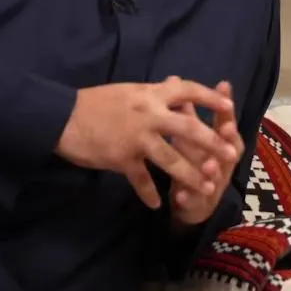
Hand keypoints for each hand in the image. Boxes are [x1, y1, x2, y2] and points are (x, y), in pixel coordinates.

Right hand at [55, 78, 234, 209]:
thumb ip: (153, 93)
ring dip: (189, 176)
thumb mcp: (129, 90)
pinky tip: (158, 205)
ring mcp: (136, 138)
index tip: (229, 106)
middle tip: (230, 155)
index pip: (187, 91)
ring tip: (205, 188)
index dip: (210, 98)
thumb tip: (175, 85)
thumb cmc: (95, 102)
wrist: (61, 117)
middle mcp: (148, 114)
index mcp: (151, 94)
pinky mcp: (122, 159)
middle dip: (211, 143)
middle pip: (188, 129)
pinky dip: (149, 194)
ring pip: (170, 159)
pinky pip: (141, 180)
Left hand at [168, 79, 244, 226]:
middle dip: (227, 139)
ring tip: (208, 165)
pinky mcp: (199, 204)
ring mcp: (214, 185)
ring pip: (216, 176)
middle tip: (226, 129)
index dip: (226, 106)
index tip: (223, 88)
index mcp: (221, 143)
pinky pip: (195, 201)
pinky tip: (180, 195)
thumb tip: (175, 78)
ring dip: (213, 169)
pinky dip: (189, 197)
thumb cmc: (189, 158)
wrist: (188, 200)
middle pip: (229, 148)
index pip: (226, 121)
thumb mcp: (185, 133)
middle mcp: (223, 162)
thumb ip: (183, 109)